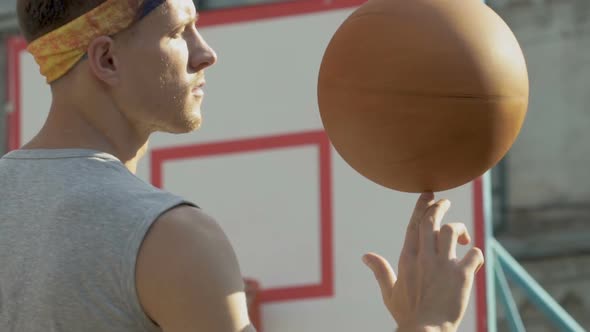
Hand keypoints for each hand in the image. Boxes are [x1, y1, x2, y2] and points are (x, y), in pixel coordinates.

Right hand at [362, 192, 483, 331]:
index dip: (422, 207)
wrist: (425, 330)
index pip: (414, 224)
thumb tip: (366, 256)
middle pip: (432, 220)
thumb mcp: (390, 291)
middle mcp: (424, 256)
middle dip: (440, 207)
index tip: (428, 195)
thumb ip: (380, 270)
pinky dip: (476, 254)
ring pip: (452, 230)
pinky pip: (474, 253)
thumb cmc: (408, 314)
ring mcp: (443, 264)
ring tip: (463, 237)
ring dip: (460, 229)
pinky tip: (474, 261)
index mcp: (407, 258)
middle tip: (445, 202)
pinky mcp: (461, 274)